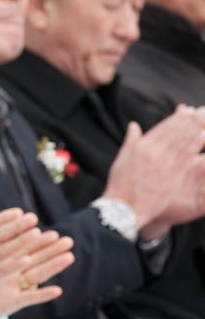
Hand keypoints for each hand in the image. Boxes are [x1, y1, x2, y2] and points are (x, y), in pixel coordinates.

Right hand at [105, 107, 204, 237]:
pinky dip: (196, 144)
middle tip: (202, 111)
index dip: (177, 118)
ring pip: (184, 141)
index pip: (163, 128)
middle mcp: (154, 152)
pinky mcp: (173, 175)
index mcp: (141, 147)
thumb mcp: (122, 159)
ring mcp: (164, 163)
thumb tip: (133, 126)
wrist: (124, 207)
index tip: (187, 110)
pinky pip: (187, 156)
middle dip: (191, 120)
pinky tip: (203, 136)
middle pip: (176, 132)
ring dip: (196, 128)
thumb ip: (130, 141)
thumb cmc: (121, 185)